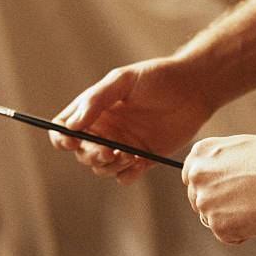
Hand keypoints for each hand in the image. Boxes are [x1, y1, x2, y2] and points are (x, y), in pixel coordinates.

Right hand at [50, 57, 211, 184]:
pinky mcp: (142, 160)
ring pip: (102, 168)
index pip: (64, 129)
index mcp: (93, 111)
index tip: (72, 141)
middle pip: (82, 153)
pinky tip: (139, 164)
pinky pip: (124, 177)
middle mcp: (105, 131)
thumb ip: (96, 100)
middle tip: (110, 151)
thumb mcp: (123, 81)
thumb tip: (70, 126)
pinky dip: (127, 175)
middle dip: (92, 155)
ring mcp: (122, 146)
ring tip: (129, 155)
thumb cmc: (157, 78)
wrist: (193, 90)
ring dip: (110, 166)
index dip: (61, 139)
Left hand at [182, 134, 255, 243]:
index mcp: (200, 155)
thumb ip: (219, 165)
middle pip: (199, 201)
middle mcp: (196, 177)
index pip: (191, 179)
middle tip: (249, 200)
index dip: (211, 188)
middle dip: (220, 205)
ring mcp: (205, 202)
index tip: (226, 191)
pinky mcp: (218, 225)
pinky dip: (243, 233)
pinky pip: (227, 236)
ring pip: (212, 220)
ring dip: (231, 219)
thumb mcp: (239, 149)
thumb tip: (216, 183)